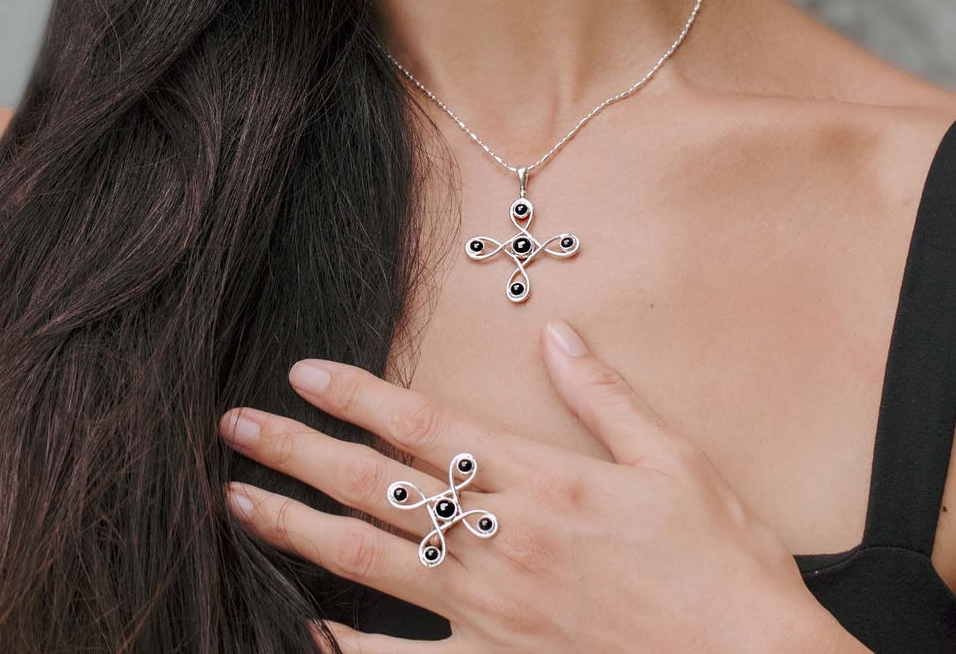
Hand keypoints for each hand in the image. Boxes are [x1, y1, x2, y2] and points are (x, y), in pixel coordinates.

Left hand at [217, 317, 831, 651]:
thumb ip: (604, 396)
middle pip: (376, 486)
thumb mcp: (674, 461)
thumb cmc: (719, 563)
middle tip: (235, 427)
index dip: (357, 395)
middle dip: (298, 452)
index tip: (302, 373)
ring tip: (240, 502)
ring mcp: (493, 612)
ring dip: (298, 529)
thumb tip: (555, 333)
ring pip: (371, 563)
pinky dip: (351, 649)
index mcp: (540, 479)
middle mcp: (502, 541)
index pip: (425, 425)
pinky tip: (306, 628)